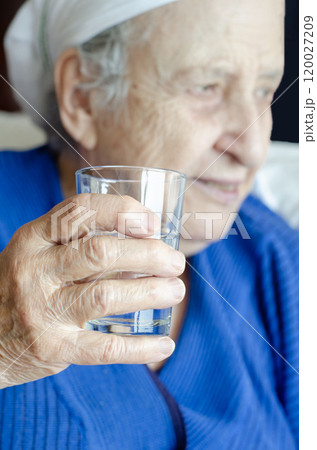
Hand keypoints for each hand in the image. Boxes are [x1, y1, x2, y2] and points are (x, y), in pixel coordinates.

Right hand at [0, 194, 185, 387]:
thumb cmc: (22, 285)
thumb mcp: (38, 252)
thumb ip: (77, 241)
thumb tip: (144, 237)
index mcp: (33, 238)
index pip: (80, 211)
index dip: (122, 211)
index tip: (153, 223)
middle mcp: (35, 270)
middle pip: (101, 252)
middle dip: (148, 254)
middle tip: (175, 262)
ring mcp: (41, 310)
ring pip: (106, 296)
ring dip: (150, 292)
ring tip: (176, 291)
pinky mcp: (52, 347)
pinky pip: (104, 348)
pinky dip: (141, 348)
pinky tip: (165, 345)